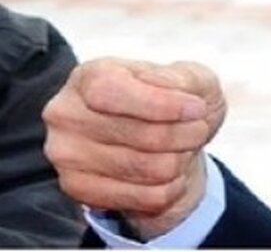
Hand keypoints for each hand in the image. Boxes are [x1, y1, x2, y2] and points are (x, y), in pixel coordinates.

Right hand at [42, 58, 226, 239]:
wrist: (160, 139)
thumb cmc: (172, 99)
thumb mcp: (189, 76)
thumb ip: (184, 78)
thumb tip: (176, 96)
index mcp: (90, 76)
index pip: (111, 92)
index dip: (162, 104)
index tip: (197, 108)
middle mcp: (67, 114)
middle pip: (143, 136)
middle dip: (188, 134)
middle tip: (199, 128)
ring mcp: (67, 155)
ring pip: (150, 169)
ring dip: (182, 160)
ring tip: (184, 147)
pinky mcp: (79, 190)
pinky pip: (148, 197)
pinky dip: (173, 186)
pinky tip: (170, 172)